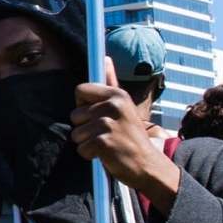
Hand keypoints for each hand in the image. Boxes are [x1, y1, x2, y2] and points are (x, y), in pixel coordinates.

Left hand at [70, 62, 180, 203]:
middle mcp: (113, 105)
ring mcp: (108, 124)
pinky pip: (81, 148)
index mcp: (117, 94)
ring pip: (76, 133)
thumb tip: (105, 58)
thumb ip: (111, 83)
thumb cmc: (130, 136)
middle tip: (106, 134)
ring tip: (107, 144)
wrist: (147, 165)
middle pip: (74, 114)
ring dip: (87, 143)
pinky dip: (90, 155)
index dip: (83, 105)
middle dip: (85, 128)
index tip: (97, 115)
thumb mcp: (124, 106)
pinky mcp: (103, 142)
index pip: (80, 90)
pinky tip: (107, 154)